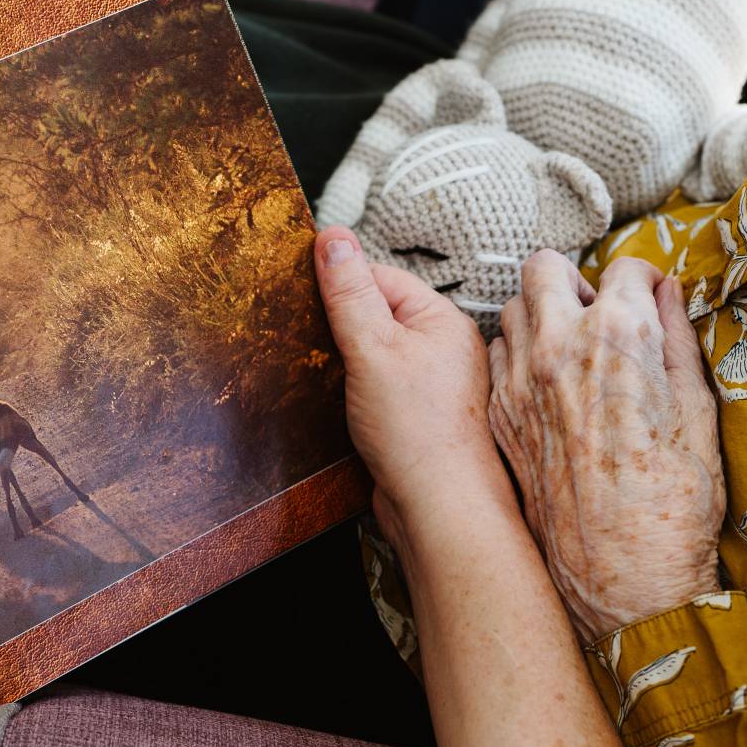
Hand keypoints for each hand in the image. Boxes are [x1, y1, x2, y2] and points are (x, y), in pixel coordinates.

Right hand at [314, 227, 505, 552]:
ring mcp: (429, 385)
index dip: (340, 283)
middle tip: (311, 337)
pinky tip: (339, 404)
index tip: (305, 290)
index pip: (380, 277)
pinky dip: (353, 391)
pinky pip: (376, 388)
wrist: (438, 507)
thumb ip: (350, 294)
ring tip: (326, 375)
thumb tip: (333, 239)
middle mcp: (441, 350)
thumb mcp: (373, 349)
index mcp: (441, 321)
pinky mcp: (413, 418)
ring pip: (374, 355)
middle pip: (376, 315)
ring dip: (345, 362)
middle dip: (340, 325)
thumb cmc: (420, 433)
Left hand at [488, 251, 725, 642]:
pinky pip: (494, 360)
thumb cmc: (675, 501)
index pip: (625, 266)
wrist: (621, 574)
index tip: (647, 299)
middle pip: (544, 267)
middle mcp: (558, 346)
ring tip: (567, 347)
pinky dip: (515, 357)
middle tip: (597, 313)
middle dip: (573, 279)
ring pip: (510, 310)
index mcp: (619, 334)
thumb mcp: (697, 410)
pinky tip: (543, 384)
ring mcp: (519, 382)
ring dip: (538, 314)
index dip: (643, 281)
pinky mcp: (499, 417)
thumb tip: (666, 294)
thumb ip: (676, 339)